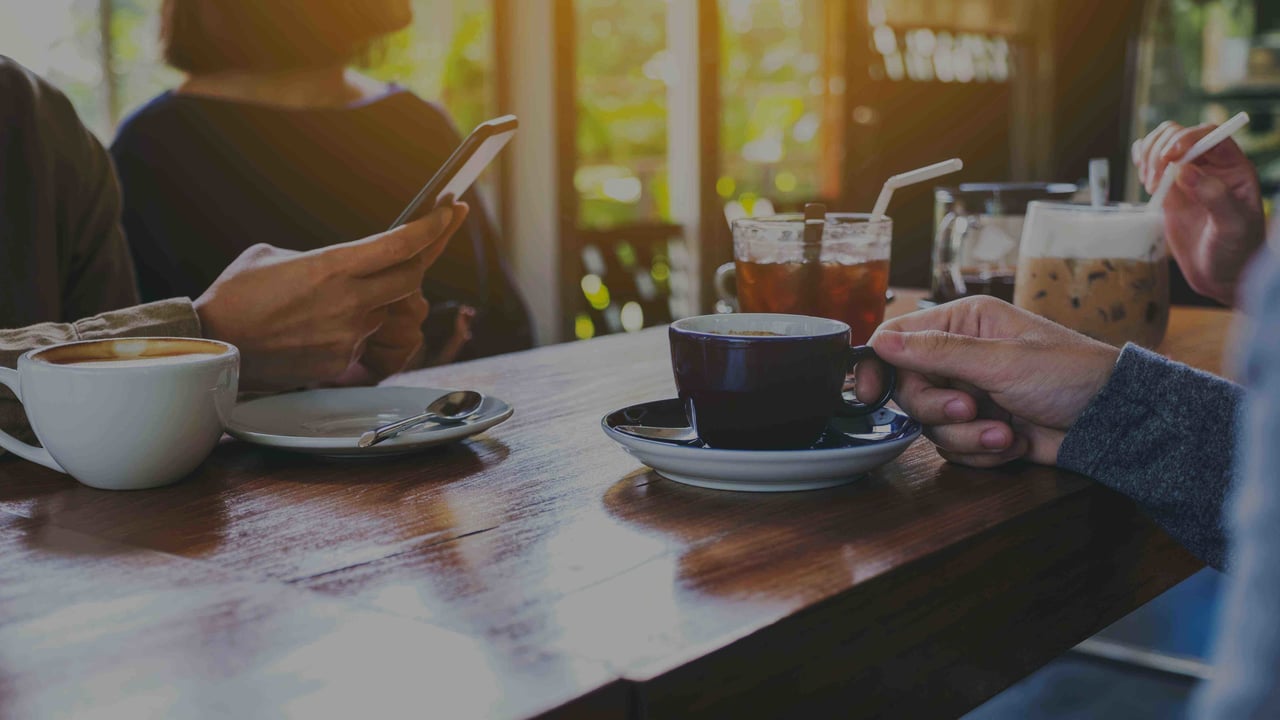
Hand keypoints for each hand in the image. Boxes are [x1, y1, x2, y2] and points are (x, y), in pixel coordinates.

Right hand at [194, 204, 468, 389]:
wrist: (211, 345)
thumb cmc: (235, 296)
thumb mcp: (272, 256)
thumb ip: (320, 258)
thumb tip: (341, 265)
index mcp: (332, 265)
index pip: (401, 244)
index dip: (434, 227)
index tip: (451, 211)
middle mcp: (348, 301)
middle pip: (412, 279)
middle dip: (420, 260)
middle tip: (420, 247)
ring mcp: (348, 335)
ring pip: (391, 314)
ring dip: (383, 302)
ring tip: (349, 296)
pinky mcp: (341, 363)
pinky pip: (367, 343)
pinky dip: (355, 331)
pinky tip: (323, 325)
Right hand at [855, 297, 1119, 467]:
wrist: (1110, 423)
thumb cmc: (1069, 374)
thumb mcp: (999, 360)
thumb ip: (935, 353)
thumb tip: (879, 341)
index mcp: (962, 324)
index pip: (897, 338)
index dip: (877, 365)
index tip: (867, 394)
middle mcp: (959, 356)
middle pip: (908, 388)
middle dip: (938, 408)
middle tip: (969, 410)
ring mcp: (969, 394)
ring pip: (930, 424)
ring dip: (967, 436)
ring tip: (1006, 434)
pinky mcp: (980, 428)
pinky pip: (953, 448)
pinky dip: (981, 452)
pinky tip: (1013, 444)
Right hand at [1133, 121, 1264, 305]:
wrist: (1221, 274)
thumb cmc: (1236, 252)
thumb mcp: (1232, 226)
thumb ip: (1214, 196)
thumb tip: (1185, 170)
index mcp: (1234, 168)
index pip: (1209, 135)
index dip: (1186, 138)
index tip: (1169, 157)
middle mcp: (1210, 166)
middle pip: (1179, 135)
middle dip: (1161, 152)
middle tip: (1155, 182)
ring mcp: (1187, 177)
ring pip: (1162, 144)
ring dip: (1149, 158)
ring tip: (1150, 186)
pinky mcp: (1169, 189)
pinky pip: (1151, 162)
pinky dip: (1140, 161)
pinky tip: (1142, 176)